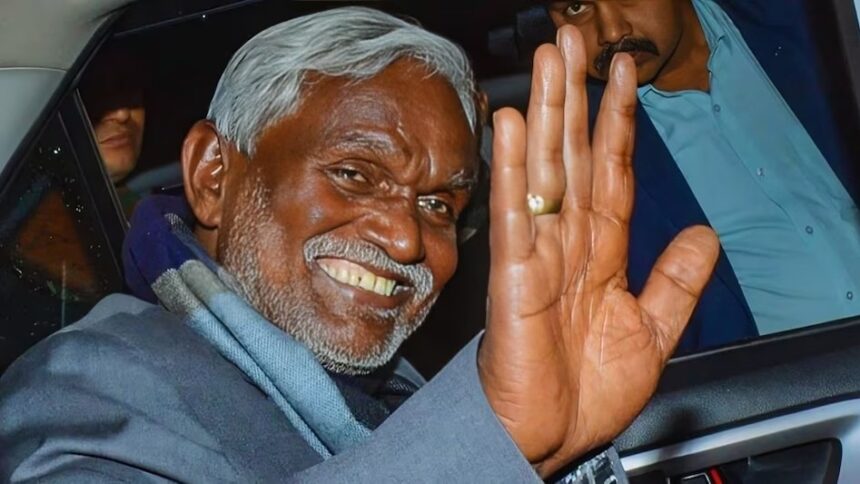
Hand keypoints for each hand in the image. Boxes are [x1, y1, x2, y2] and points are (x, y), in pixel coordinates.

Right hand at [478, 26, 719, 476]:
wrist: (550, 437)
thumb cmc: (588, 391)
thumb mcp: (655, 330)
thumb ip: (676, 280)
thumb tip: (704, 234)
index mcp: (601, 252)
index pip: (611, 170)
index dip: (617, 121)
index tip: (624, 72)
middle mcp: (567, 242)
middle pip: (573, 155)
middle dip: (574, 95)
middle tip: (572, 39)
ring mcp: (538, 254)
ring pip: (543, 170)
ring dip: (546, 113)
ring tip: (548, 59)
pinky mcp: (512, 276)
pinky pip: (513, 215)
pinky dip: (512, 170)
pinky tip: (512, 126)